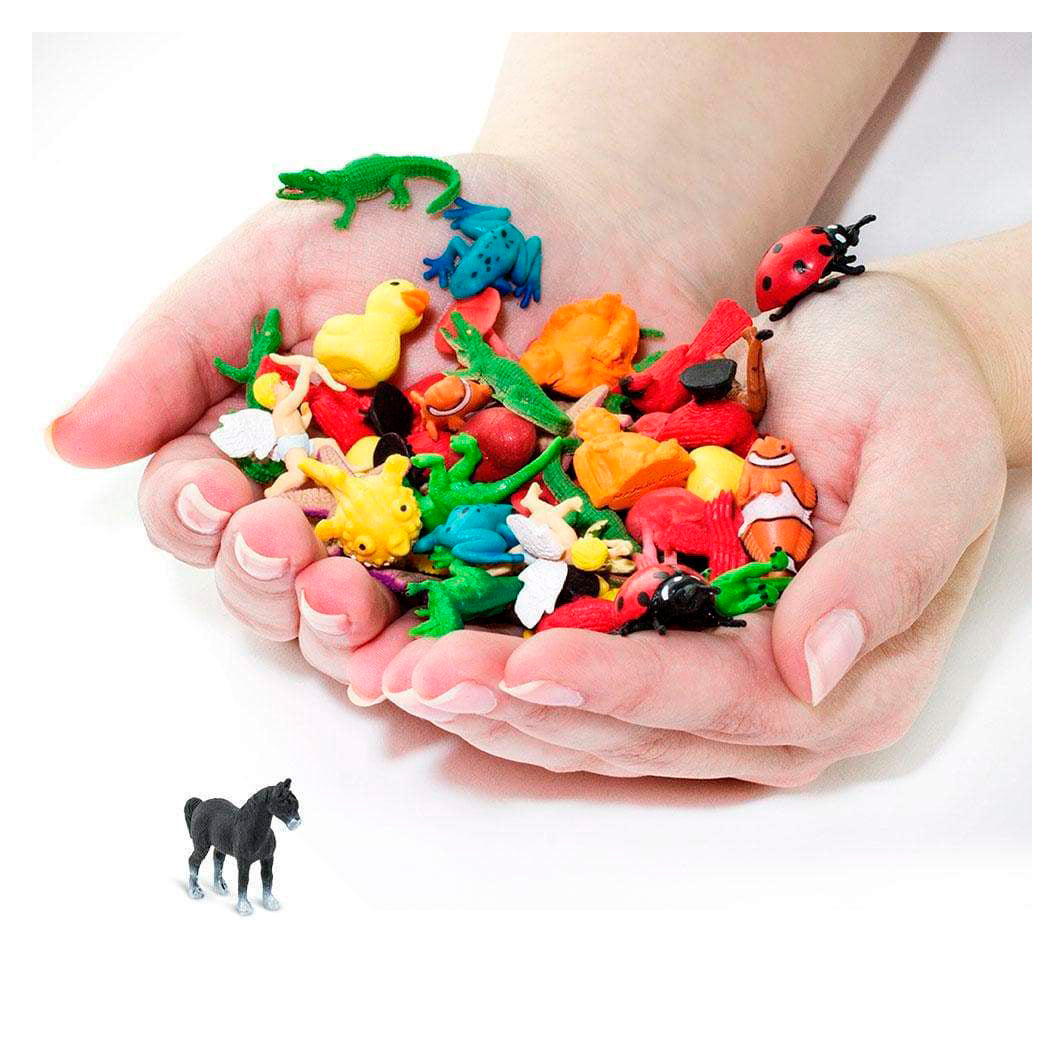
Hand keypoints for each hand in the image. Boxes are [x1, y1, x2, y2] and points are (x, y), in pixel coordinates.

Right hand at [49, 151, 732, 696]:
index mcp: (277, 442)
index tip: (216, 493)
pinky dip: (443, 656)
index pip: (201, 511)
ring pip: (356, 631)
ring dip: (335, 630)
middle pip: (269, 589)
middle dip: (262, 578)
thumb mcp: (289, 257)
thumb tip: (68, 440)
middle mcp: (343, 509)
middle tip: (282, 539)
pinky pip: (468, 635)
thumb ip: (183, 345)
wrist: (597, 226)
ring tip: (346, 594)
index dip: (193, 517)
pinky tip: (432, 655)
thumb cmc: (436, 229)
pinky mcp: (516, 568)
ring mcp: (429, 547)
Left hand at [380, 272, 1009, 784]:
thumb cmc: (918, 395)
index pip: (713, 701)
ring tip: (397, 674)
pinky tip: (432, 649)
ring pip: (588, 720)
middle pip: (631, 728)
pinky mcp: (666, 639)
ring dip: (491, 701)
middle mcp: (771, 701)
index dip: (615, 686)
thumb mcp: (934, 459)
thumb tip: (813, 668)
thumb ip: (887, 567)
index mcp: (845, 678)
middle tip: (413, 678)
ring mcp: (712, 680)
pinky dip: (501, 665)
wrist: (880, 355)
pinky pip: (575, 672)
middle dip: (518, 704)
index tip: (524, 663)